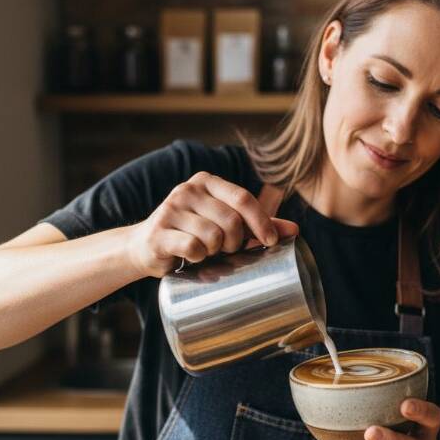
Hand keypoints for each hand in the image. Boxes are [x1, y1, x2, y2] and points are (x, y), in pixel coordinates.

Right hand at [125, 172, 298, 277]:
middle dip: (235, 242)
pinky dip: (198, 257)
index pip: (243, 198)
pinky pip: (193, 247)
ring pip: (213, 235)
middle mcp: (188, 190)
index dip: (261, 222)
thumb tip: (294, 229)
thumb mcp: (225, 225)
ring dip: (215, 251)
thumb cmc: (193, 234)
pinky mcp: (158, 231)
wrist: (145, 247)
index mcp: (207, 182)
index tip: (270, 241)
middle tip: (227, 250)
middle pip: (231, 219)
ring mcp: (170, 209)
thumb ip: (257, 225)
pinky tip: (191, 257)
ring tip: (207, 252)